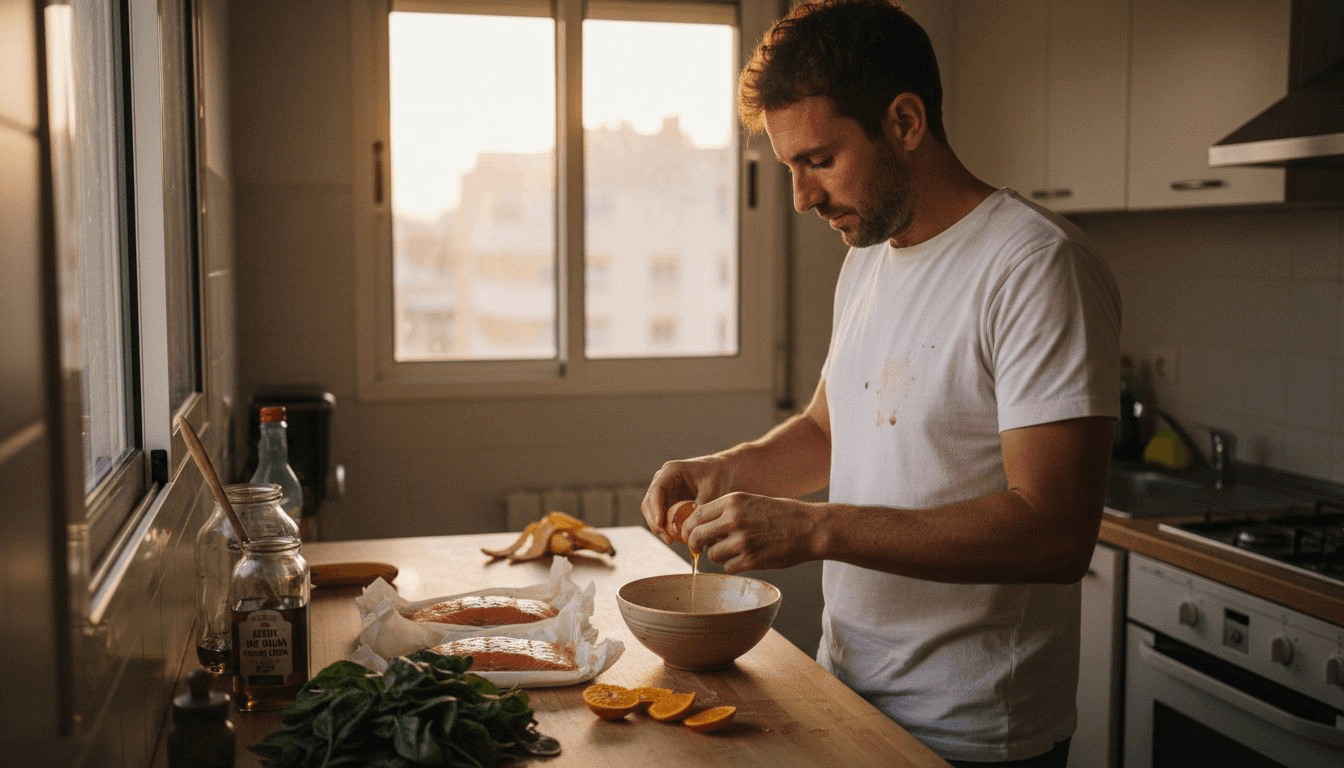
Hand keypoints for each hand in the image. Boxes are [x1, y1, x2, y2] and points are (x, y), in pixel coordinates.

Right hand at [640, 455, 734, 544]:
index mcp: (672, 470)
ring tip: (671, 540)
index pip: (657, 490)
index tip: (660, 525)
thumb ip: (700, 509)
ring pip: (653, 511)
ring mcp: (664, 490)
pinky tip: (675, 537)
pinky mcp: (668, 501)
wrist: (724, 472)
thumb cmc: (720, 476)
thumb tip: (690, 529)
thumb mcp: (713, 491)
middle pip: (649, 502)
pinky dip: (666, 527)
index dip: (655, 508)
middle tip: (667, 538)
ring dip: (659, 527)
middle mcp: (664, 479)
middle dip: (655, 522)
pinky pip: (662, 516)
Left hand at [684, 493, 817, 573]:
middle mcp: (734, 519)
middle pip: (697, 536)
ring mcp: (742, 540)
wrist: (810, 527)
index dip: (688, 528)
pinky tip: (745, 559)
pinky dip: (733, 566)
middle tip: (700, 548)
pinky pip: (728, 567)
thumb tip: (699, 527)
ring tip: (733, 551)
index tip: (690, 535)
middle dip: (695, 545)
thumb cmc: (781, 514)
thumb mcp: (751, 501)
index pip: (695, 515)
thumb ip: (726, 512)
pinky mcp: (751, 559)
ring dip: (718, 556)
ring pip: (712, 554)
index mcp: (732, 501)